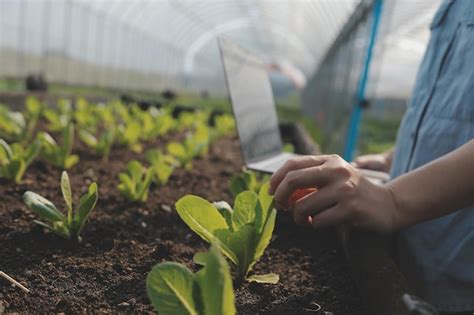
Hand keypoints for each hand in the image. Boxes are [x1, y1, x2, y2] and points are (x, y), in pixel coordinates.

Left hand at [269, 155, 399, 232]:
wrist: (388, 205)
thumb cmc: (353, 192)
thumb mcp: (334, 177)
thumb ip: (310, 179)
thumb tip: (279, 191)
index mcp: (329, 160)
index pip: (292, 164)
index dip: (276, 179)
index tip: (271, 192)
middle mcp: (336, 170)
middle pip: (293, 180)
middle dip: (280, 196)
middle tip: (281, 207)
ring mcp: (344, 189)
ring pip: (303, 205)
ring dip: (298, 217)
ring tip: (304, 219)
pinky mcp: (350, 209)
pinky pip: (318, 220)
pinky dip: (314, 224)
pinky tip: (320, 222)